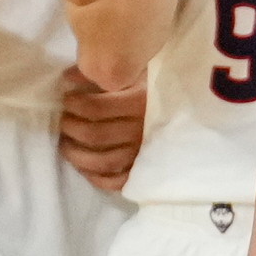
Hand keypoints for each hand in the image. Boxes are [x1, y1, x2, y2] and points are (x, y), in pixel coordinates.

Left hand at [55, 65, 144, 190]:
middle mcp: (143, 130)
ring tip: (66, 143)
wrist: (190, 112)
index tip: (68, 99)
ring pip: (102, 162)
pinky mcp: (145, 171)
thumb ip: (102, 75)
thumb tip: (69, 78)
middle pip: (95, 135)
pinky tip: (85, 166)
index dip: (74, 104)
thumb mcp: (134, 73)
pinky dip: (96, 178)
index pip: (96, 108)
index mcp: (141, 102)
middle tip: (64, 120)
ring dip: (76, 154)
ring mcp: (144, 154)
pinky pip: (116, 182)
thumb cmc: (155, 89)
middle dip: (70, 127)